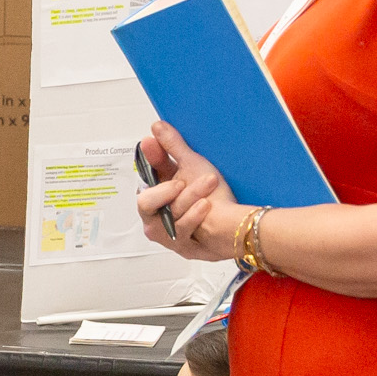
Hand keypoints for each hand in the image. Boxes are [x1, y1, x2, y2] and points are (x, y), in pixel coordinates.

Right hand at [137, 125, 246, 263]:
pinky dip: (195, 216)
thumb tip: (156, 127)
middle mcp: (156, 219)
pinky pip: (182, 231)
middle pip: (145, 203)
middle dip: (165, 190)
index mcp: (154, 197)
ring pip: (170, 215)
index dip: (146, 165)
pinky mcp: (182, 248)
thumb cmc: (214, 197)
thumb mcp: (193, 166)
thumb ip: (172, 148)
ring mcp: (168, 236)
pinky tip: (205, 206)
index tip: (150, 144)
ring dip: (191, 197)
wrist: (237, 222)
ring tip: (209, 184)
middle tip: (180, 181)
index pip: (140, 178)